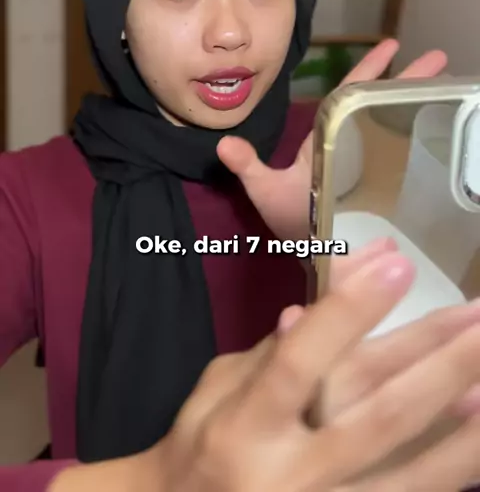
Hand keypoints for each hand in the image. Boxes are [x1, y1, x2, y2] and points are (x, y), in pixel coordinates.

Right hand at [159, 249, 479, 491]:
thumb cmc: (199, 449)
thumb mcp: (216, 391)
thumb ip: (271, 351)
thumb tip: (315, 304)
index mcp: (247, 425)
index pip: (300, 361)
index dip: (349, 312)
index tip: (395, 262)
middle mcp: (293, 472)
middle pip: (378, 412)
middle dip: (434, 359)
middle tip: (479, 313)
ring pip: (411, 469)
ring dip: (462, 422)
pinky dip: (448, 471)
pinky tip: (479, 438)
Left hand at [217, 39, 447, 239]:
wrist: (312, 255)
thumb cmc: (290, 220)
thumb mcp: (267, 190)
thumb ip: (249, 167)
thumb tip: (223, 144)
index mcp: (327, 136)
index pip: (349, 95)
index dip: (368, 70)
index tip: (391, 46)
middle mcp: (352, 144)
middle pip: (381, 103)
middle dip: (407, 80)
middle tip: (438, 57)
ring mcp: (372, 163)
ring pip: (398, 125)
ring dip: (420, 104)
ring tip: (449, 84)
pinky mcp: (388, 185)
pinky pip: (408, 155)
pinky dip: (424, 138)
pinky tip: (444, 126)